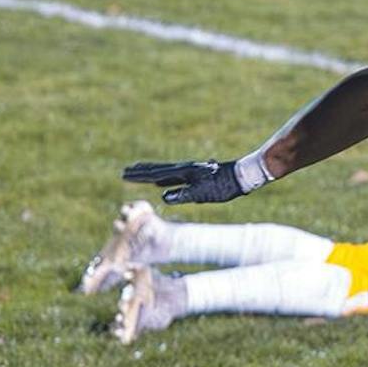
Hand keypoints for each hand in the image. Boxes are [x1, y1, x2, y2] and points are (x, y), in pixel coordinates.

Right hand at [122, 159, 245, 204]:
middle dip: (141, 172)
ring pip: (165, 172)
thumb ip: (183, 195)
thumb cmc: (224, 185)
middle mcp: (185, 169)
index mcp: (184, 171)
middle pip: (158, 170)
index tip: (125, 174)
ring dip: (150, 173)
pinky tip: (162, 181)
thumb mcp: (203, 193)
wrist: (243, 176)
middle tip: (125, 171)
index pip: (156, 173)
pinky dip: (163, 177)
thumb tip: (163, 197)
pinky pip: (174, 176)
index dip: (140, 175)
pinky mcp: (197, 175)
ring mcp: (191, 171)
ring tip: (139, 172)